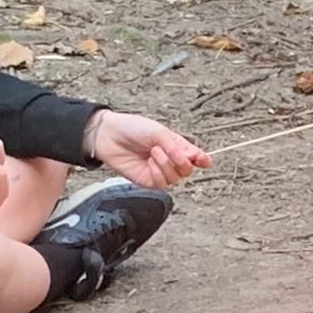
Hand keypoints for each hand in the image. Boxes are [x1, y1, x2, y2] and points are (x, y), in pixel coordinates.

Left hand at [87, 112, 210, 189]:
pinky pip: (162, 183)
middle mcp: (169, 160)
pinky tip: (148, 163)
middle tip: (171, 152)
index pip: (195, 157)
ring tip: (153, 152)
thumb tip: (194, 158)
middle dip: (182, 162)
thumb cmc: (132, 129)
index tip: (203, 160)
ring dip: (166, 164)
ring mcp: (158, 171)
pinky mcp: (148, 180)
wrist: (109, 136)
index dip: (202, 160)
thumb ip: (178, 147)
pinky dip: (157, 172)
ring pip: (175, 178)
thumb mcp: (159, 132)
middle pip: (188, 171)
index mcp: (175, 146)